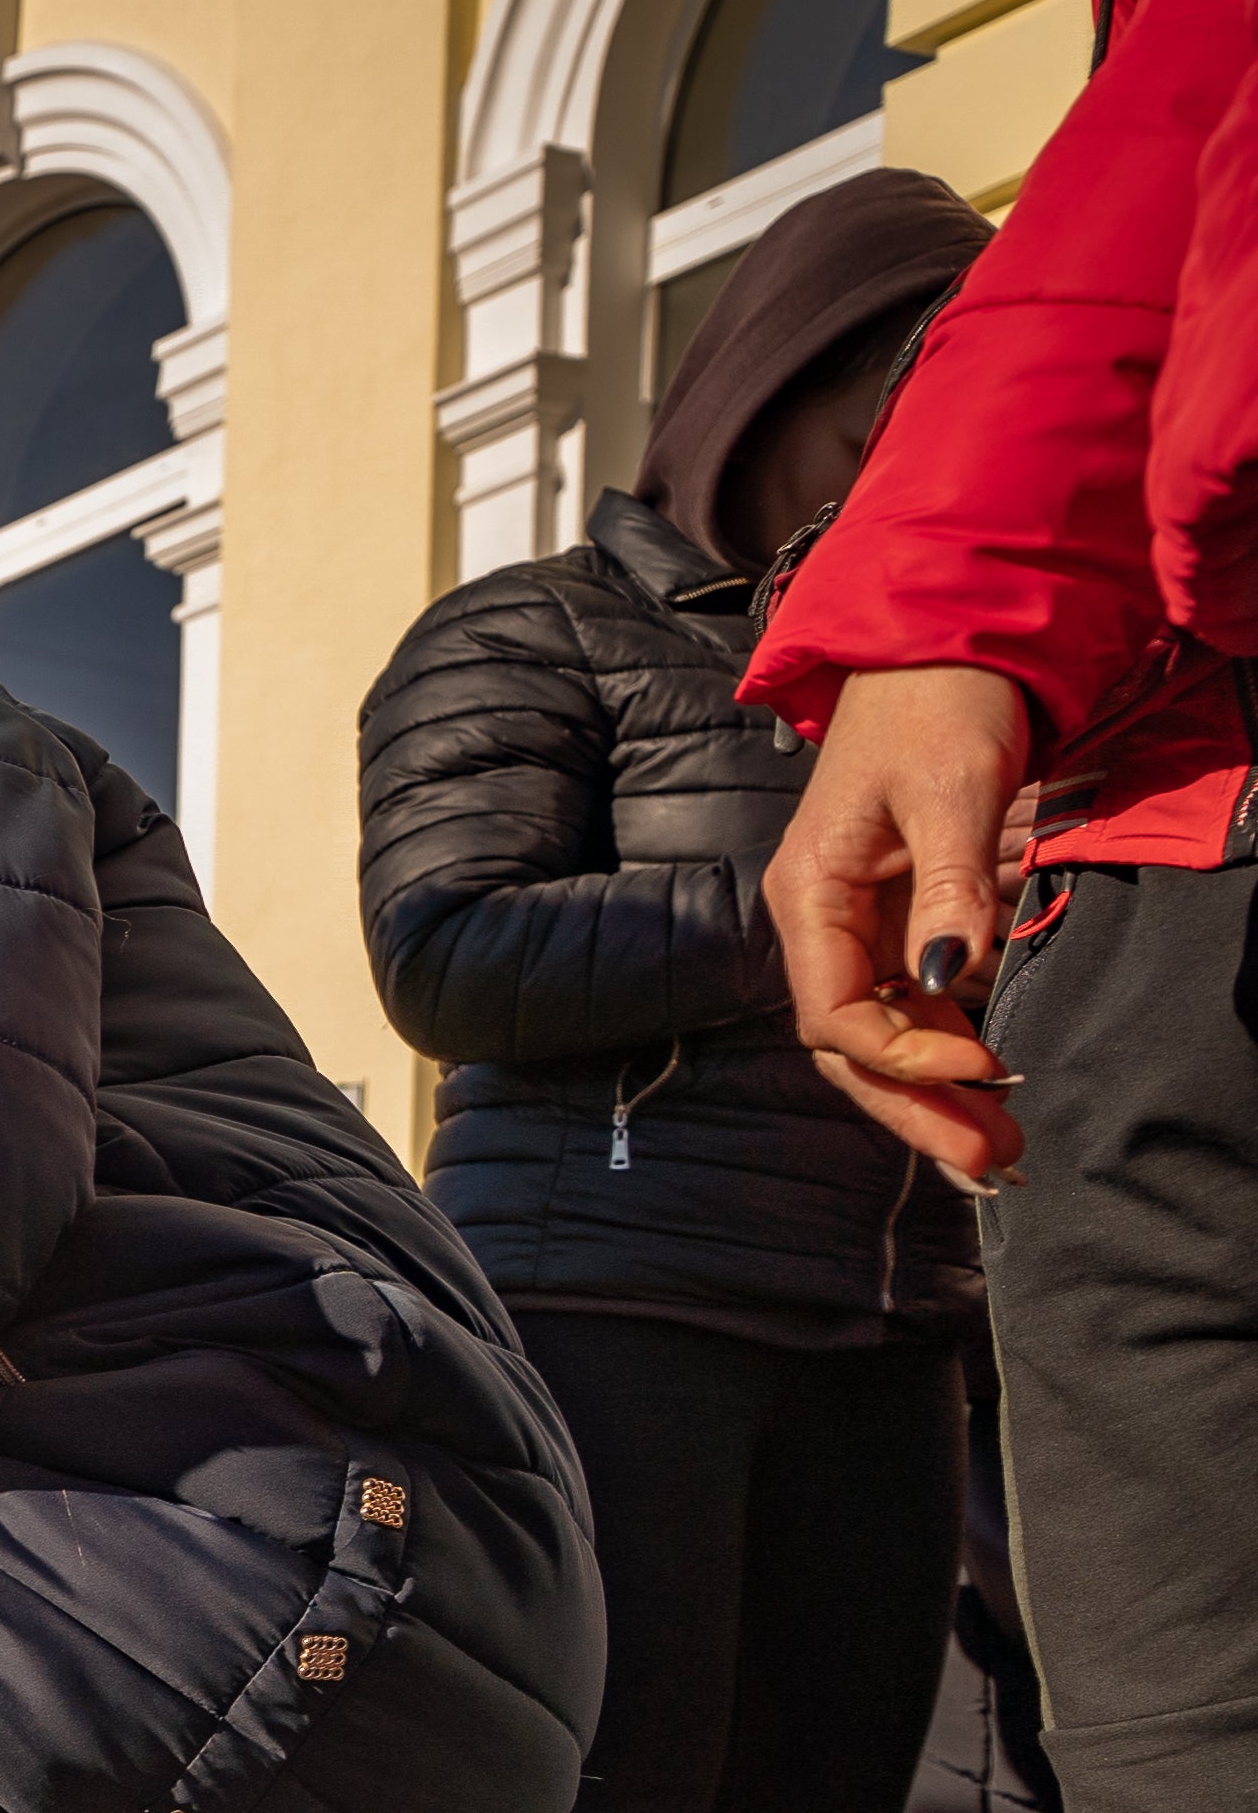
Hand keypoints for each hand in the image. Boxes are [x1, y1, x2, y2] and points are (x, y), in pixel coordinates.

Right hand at [761, 664, 1033, 1182]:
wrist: (944, 646)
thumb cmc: (937, 705)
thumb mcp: (950, 790)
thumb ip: (948, 886)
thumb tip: (948, 979)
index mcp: (810, 896)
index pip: (836, 1015)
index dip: (904, 1056)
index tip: (986, 1068)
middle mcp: (823, 923)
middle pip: (854, 1048)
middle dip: (917, 1111)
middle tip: (991, 1167)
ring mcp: (860, 925)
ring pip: (885, 1037)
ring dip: (938, 1098)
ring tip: (1003, 1149)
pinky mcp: (901, 918)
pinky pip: (915, 1006)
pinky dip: (952, 1052)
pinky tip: (992, 1089)